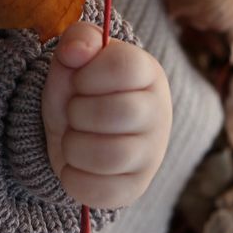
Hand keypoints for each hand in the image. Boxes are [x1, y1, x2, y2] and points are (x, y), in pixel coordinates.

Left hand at [42, 22, 172, 209]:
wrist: (74, 128)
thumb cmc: (80, 86)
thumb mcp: (74, 55)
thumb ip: (78, 39)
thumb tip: (76, 51)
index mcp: (148, 72)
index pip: (125, 67)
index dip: (89, 74)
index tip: (78, 80)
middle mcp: (159, 113)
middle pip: (118, 113)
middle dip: (78, 111)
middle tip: (74, 110)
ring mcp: (151, 154)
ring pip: (110, 156)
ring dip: (73, 146)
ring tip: (73, 137)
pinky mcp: (135, 188)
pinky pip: (101, 192)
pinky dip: (74, 178)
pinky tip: (74, 164)